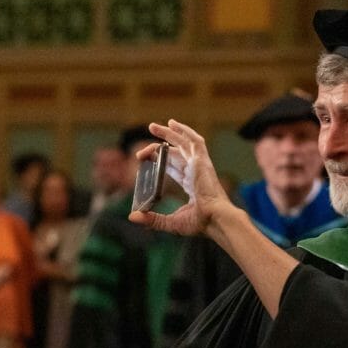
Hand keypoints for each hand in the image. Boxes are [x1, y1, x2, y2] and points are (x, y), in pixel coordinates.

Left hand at [128, 120, 229, 235]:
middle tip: (149, 134)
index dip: (161, 160)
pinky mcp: (201, 161)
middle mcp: (196, 172)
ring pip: (183, 143)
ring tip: (153, 126)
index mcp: (192, 185)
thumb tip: (132, 217)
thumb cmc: (200, 223)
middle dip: (162, 142)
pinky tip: (172, 124)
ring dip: (169, 133)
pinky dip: (184, 131)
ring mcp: (199, 165)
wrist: (215, 219)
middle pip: (176, 152)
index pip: (175, 167)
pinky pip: (194, 141)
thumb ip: (152, 219)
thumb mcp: (170, 222)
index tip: (146, 158)